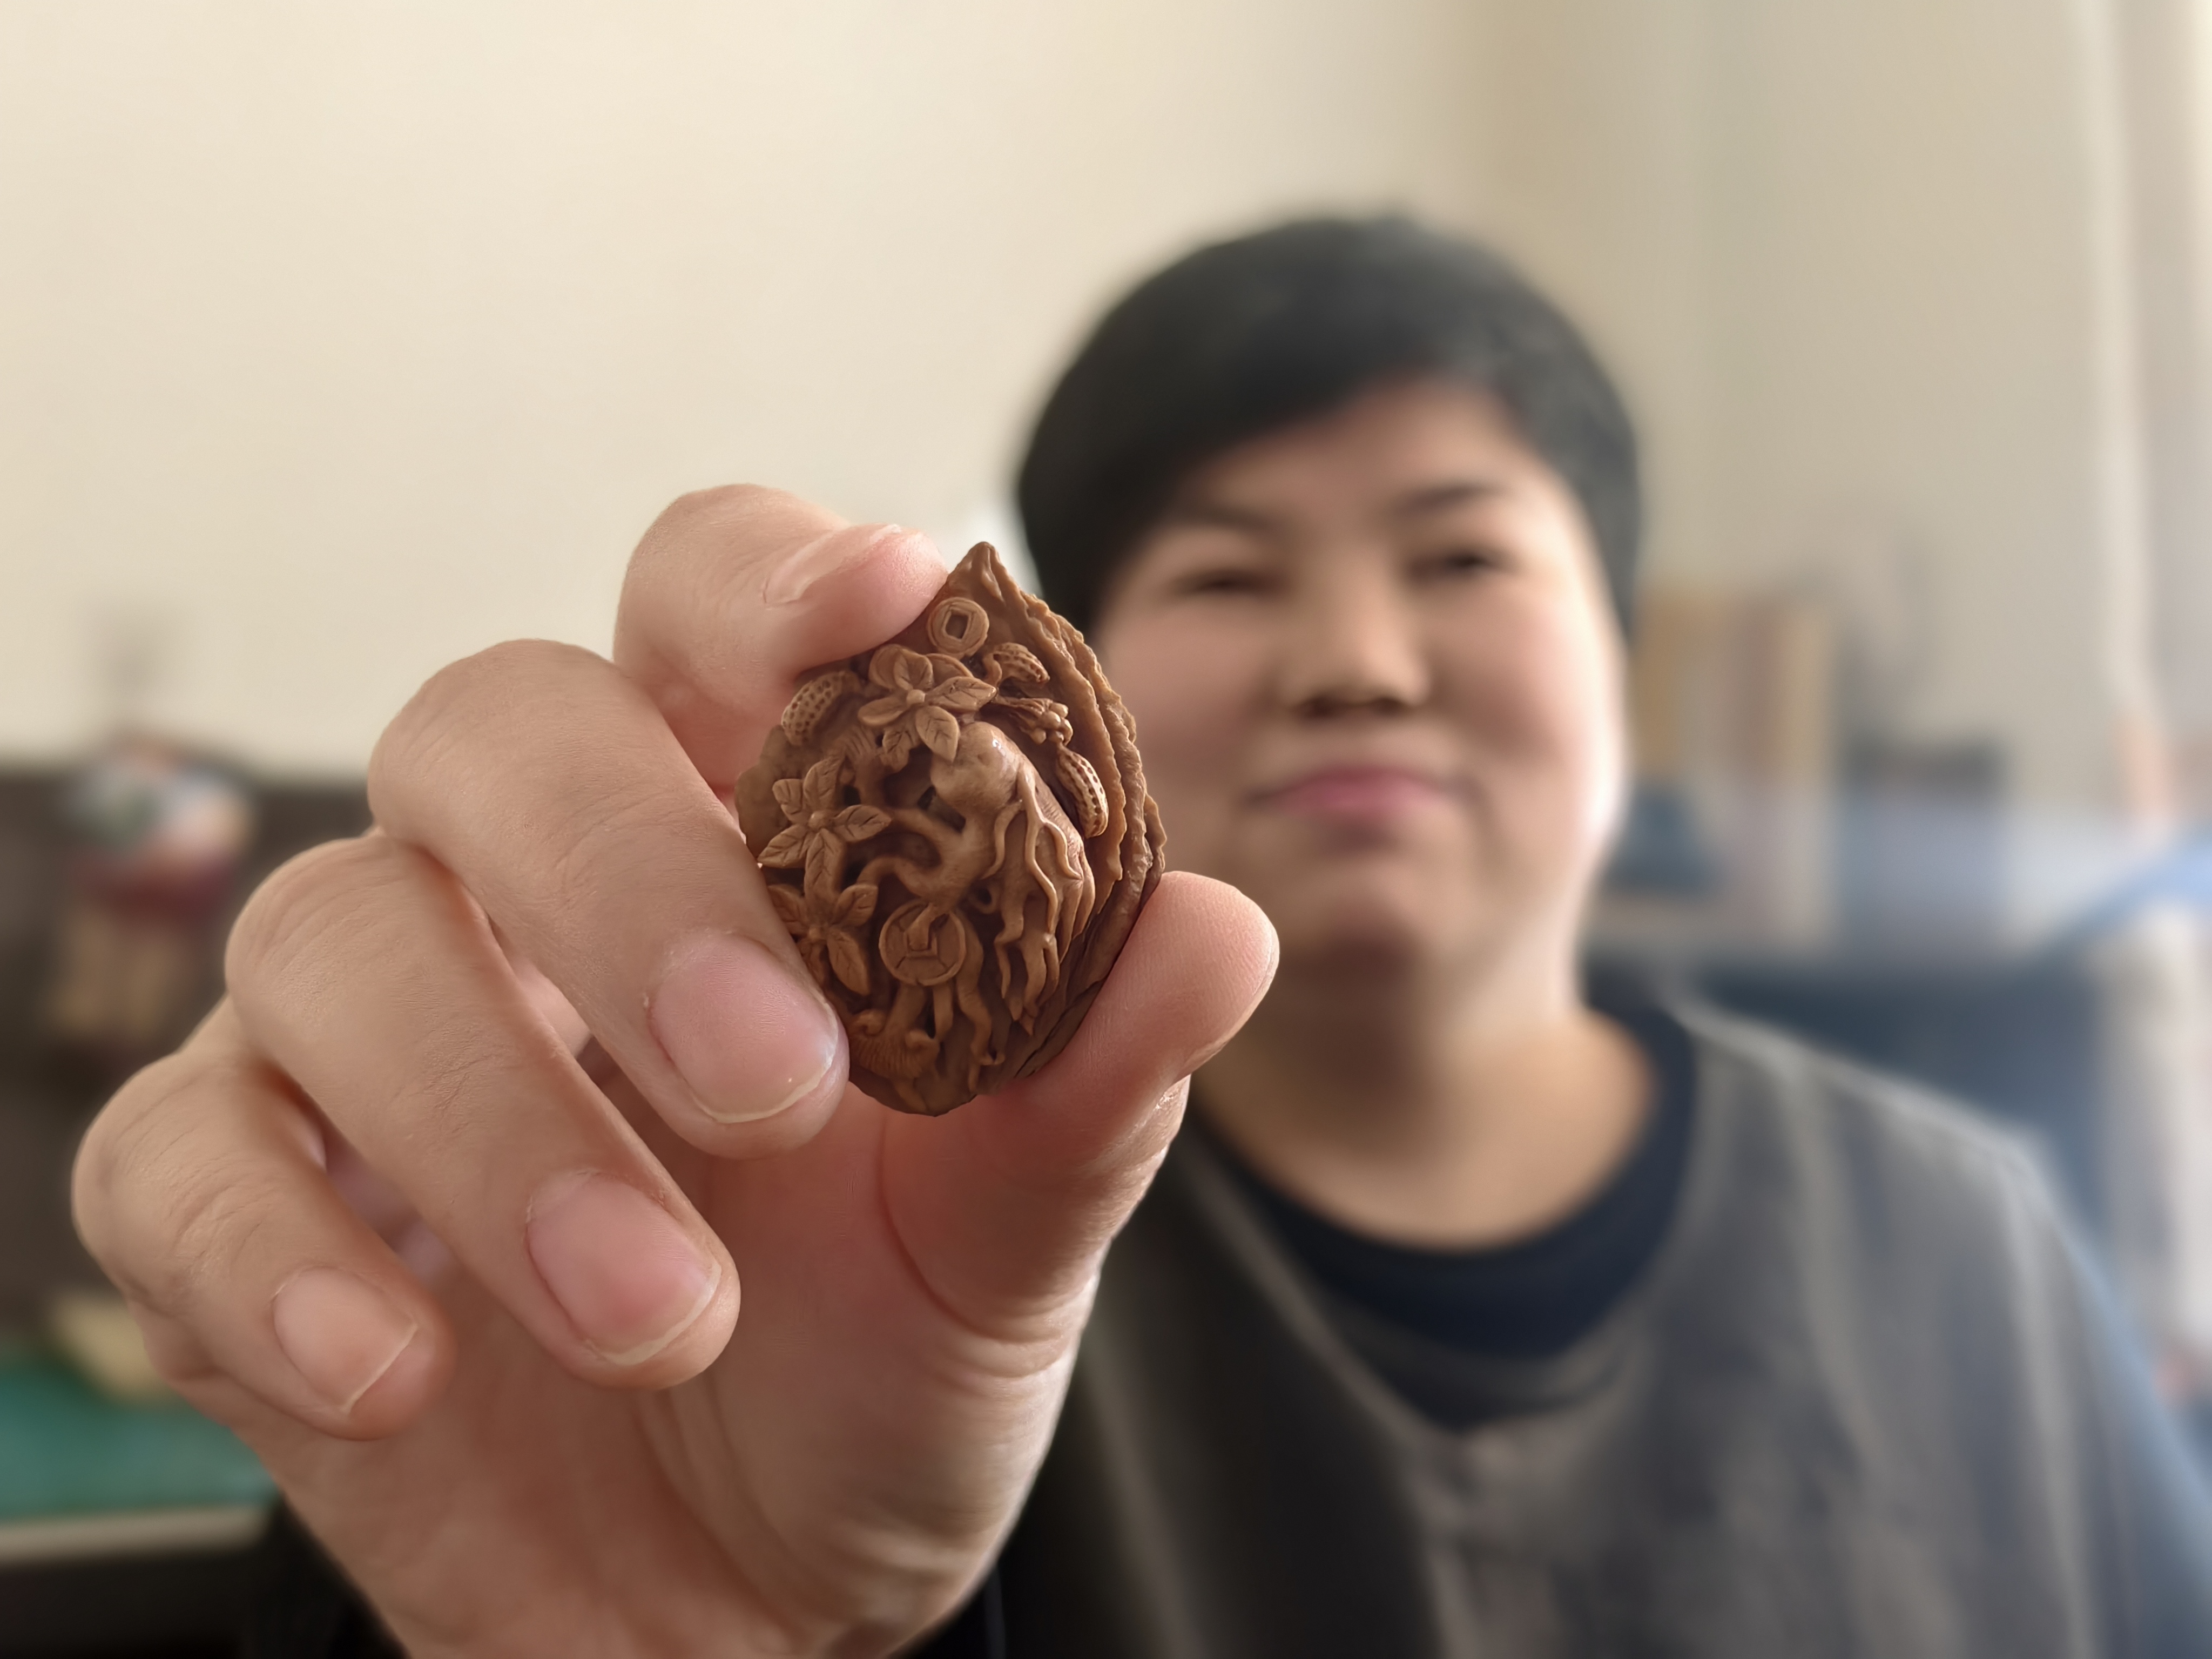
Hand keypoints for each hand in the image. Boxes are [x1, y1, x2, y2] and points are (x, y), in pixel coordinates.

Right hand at [71, 488, 1276, 1657]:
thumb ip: (1088, 1084)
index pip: (701, 609)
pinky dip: (274, 1256)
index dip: (770, 581)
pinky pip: (172, 1163)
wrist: (763, 1597)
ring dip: (498, 1121)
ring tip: (661, 1316)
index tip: (875, 603)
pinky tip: (407, 1371)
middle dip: (626, 876)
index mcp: (724, 838)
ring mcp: (359, 1033)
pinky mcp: (233, 1200)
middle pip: (492, 725)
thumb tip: (1219, 929)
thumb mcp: (1005, 1240)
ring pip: (329, 936)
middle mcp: (522, 888)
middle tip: (772, 1079)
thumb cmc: (882, 1364)